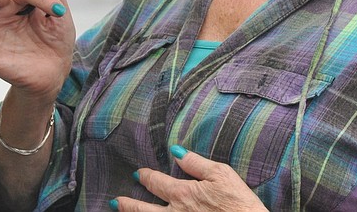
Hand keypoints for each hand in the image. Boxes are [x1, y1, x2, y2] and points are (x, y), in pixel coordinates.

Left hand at [114, 146, 267, 211]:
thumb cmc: (240, 203)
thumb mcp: (221, 174)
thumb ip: (196, 163)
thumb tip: (176, 150)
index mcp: (184, 194)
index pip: (157, 183)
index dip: (146, 177)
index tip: (138, 173)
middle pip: (144, 210)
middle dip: (128, 204)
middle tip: (116, 202)